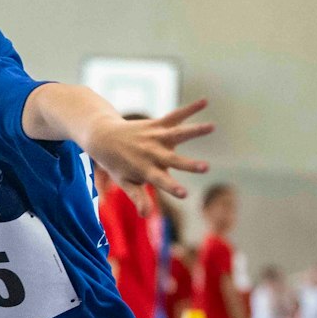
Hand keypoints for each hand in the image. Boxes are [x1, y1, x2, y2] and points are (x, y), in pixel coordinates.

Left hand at [86, 99, 214, 200]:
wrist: (104, 137)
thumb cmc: (117, 165)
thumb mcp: (125, 183)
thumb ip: (137, 197)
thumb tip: (145, 215)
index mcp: (145, 170)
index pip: (160, 181)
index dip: (172, 188)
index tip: (185, 194)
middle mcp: (151, 153)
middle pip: (173, 160)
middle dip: (188, 164)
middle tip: (206, 167)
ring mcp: (155, 137)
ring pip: (177, 134)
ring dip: (195, 131)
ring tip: (212, 127)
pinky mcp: (157, 124)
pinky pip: (176, 115)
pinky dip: (190, 108)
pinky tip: (205, 101)